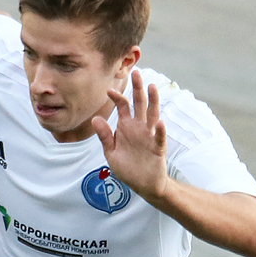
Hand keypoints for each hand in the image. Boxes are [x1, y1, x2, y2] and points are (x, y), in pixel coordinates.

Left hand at [92, 70, 167, 201]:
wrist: (143, 184)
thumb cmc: (127, 167)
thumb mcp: (111, 152)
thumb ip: (104, 136)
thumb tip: (95, 118)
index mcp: (126, 126)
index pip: (123, 106)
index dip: (117, 97)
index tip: (108, 90)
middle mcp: (139, 127)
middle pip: (140, 104)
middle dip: (138, 89)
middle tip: (137, 72)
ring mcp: (149, 136)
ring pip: (153, 115)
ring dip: (153, 101)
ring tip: (152, 87)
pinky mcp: (158, 148)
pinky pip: (159, 137)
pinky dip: (160, 130)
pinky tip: (160, 123)